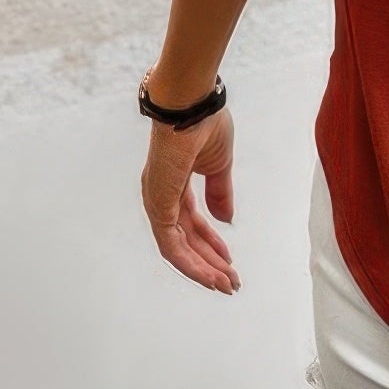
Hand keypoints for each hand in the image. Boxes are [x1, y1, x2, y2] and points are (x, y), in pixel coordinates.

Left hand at [140, 106, 239, 294]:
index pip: (192, 223)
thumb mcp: (219, 165)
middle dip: (209, 263)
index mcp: (174, 184)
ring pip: (177, 249)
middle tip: (231, 283)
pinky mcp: (158, 204)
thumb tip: (226, 220)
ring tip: (227, 285)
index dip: (212, 243)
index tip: (230, 261)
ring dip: (202, 269)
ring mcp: (157, 201)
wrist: (192, 103)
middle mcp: (161, 196)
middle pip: (185, 240)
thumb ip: (221, 193)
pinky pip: (172, 244)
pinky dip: (191, 262)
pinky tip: (211, 274)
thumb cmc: (204, 123)